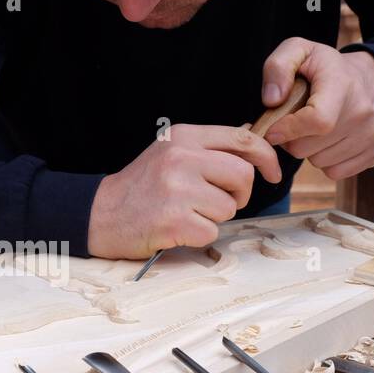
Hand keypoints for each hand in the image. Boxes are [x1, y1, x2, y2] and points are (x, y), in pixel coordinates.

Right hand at [87, 124, 281, 259]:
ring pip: (229, 207)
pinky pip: (212, 231)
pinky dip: (199, 235)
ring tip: (187, 213)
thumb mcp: (170, 153)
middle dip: (239, 195)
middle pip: (242, 175)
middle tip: (218, 202)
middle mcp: (181, 158)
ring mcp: (177, 189)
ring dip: (214, 217)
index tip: (272, 173)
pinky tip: (178, 228)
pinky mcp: (174, 220)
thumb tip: (253, 149)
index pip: (242, 140)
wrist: (101, 214)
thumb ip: (207, 149)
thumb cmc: (141, 187)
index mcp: (183, 137)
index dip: (266, 157)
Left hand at [259, 38, 373, 180]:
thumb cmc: (329, 68)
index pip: (316, 121)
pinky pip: (336, 172)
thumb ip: (278, 67)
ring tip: (315, 129)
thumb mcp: (300, 51)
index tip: (273, 130)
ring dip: (309, 150)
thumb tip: (271, 101)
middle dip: (292, 139)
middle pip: (309, 147)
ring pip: (320, 162)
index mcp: (343, 85)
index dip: (288, 130)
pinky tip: (329, 141)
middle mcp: (364, 112)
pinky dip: (326, 161)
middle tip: (295, 123)